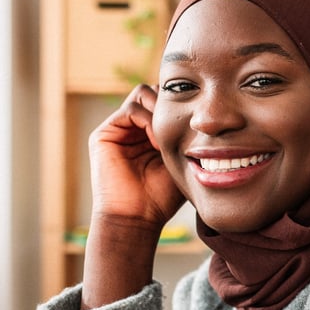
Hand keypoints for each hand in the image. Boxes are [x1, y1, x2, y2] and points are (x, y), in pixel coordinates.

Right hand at [87, 84, 184, 229]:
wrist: (136, 218)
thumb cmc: (162, 197)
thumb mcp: (182, 161)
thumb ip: (187, 137)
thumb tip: (205, 115)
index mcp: (150, 132)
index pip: (167, 101)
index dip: (182, 105)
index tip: (196, 125)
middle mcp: (133, 127)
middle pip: (155, 91)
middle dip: (172, 103)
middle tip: (184, 125)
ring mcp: (118, 129)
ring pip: (143, 94)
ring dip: (160, 111)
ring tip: (170, 137)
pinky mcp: (104, 133)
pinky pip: (130, 110)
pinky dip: (147, 120)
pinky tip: (157, 143)